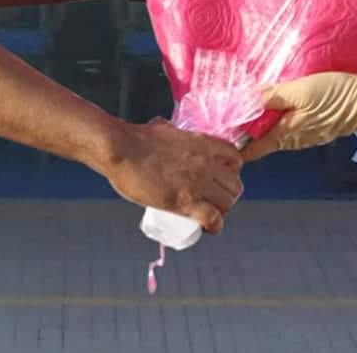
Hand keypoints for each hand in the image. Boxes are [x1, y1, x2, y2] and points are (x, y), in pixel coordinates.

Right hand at [101, 119, 242, 234]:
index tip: (221, 178)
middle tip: (213, 199)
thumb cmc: (136, 139)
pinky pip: (212, 218)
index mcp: (202, 143)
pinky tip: (208, 228)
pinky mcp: (185, 202)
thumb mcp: (165, 129)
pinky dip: (214, 226)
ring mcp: (197, 182)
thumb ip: (171, 132)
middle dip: (227, 194)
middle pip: (234, 185)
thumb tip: (164, 129)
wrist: (121, 150)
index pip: (234, 158)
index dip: (231, 171)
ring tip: (209, 214)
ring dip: (221, 211)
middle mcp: (206, 163)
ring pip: (227, 203)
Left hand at [242, 64, 356, 161]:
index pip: (252, 150)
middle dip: (247, 132)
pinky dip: (281, 119)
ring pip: (277, 133)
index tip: (219, 138)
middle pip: (263, 141)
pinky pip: (292, 127)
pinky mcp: (317, 128)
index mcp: (285, 135)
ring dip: (264, 124)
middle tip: (231, 114)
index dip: (235, 145)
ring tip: (252, 107)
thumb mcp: (299, 91)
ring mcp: (306, 137)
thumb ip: (272, 97)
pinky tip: (280, 106)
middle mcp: (293, 141)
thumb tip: (245, 102)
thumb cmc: (333, 96)